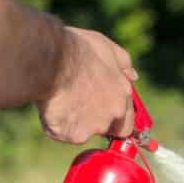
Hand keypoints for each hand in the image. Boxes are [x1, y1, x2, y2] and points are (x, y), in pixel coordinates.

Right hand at [36, 27, 138, 143]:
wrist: (53, 62)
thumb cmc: (77, 50)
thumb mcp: (106, 48)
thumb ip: (123, 64)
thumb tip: (133, 75)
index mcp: (123, 93)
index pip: (127, 119)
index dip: (114, 117)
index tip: (100, 110)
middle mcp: (114, 113)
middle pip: (107, 128)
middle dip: (95, 123)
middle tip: (77, 107)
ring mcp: (95, 126)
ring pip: (83, 131)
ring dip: (74, 121)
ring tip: (60, 100)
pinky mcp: (75, 135)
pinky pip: (63, 134)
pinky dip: (56, 125)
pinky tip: (51, 108)